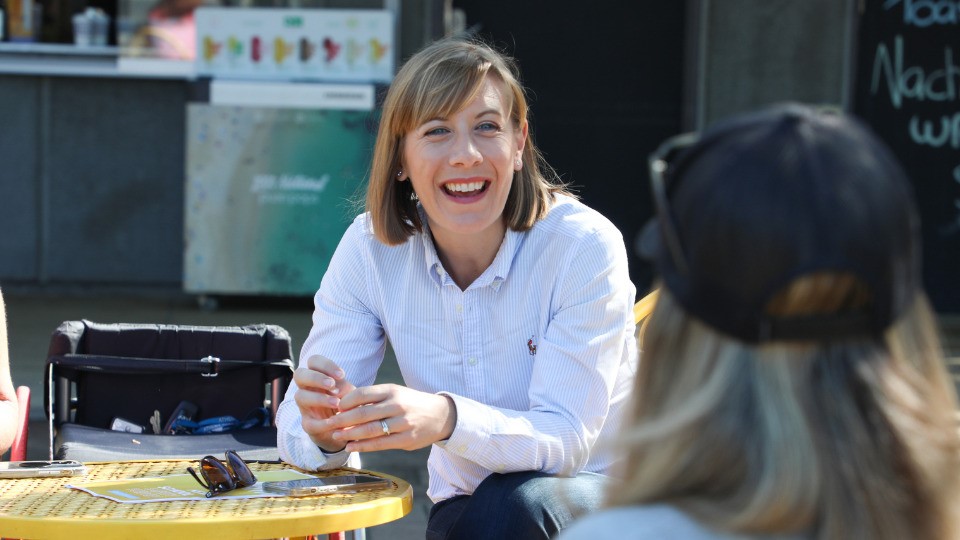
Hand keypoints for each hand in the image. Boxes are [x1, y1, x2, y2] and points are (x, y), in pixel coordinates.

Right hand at [293, 354, 355, 451]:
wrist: (345, 429)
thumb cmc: (346, 404)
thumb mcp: (349, 393)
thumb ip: (344, 387)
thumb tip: (338, 387)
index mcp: (318, 377)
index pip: (313, 361)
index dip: (325, 365)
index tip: (342, 375)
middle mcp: (307, 389)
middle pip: (299, 374)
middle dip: (315, 378)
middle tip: (332, 385)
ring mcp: (305, 407)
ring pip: (300, 396)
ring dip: (319, 398)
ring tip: (336, 403)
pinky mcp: (308, 425)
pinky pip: (309, 422)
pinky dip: (322, 423)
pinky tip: (334, 422)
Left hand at [325, 384, 456, 452]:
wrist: (440, 415)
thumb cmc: (410, 403)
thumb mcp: (395, 392)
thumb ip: (373, 398)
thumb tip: (343, 403)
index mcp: (391, 390)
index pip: (362, 394)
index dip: (345, 402)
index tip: (334, 407)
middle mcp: (397, 405)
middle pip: (363, 413)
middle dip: (342, 420)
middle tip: (328, 424)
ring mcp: (402, 423)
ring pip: (370, 430)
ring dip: (350, 434)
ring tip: (337, 436)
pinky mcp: (406, 439)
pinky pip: (380, 444)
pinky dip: (363, 446)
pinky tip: (351, 446)